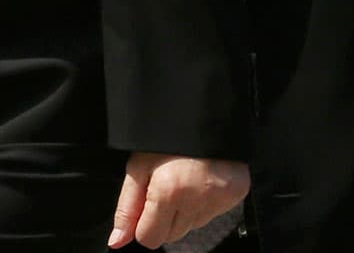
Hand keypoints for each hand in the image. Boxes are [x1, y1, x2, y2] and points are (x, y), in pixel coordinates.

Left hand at [109, 151, 249, 248]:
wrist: (204, 113)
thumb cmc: (165, 137)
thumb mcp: (138, 167)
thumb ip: (127, 208)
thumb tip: (117, 241)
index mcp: (168, 192)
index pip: (150, 239)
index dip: (144, 224)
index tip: (147, 204)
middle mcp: (197, 200)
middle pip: (172, 236)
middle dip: (165, 218)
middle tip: (166, 186)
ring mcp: (220, 199)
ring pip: (192, 226)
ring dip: (185, 210)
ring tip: (185, 179)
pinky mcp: (236, 195)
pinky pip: (213, 214)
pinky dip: (205, 203)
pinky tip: (201, 179)